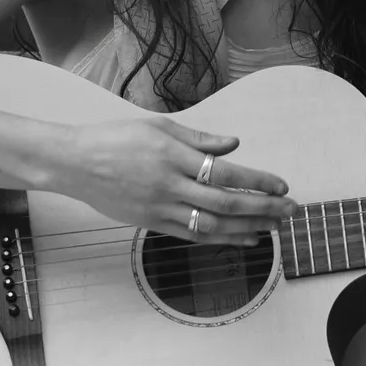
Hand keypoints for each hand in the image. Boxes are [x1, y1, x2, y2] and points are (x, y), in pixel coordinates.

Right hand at [57, 116, 294, 245]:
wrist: (75, 163)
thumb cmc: (115, 138)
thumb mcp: (158, 127)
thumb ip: (199, 139)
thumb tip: (234, 144)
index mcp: (174, 156)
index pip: (226, 173)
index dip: (257, 181)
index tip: (281, 186)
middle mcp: (170, 185)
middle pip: (226, 203)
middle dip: (263, 208)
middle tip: (290, 211)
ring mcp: (161, 208)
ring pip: (213, 224)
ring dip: (247, 228)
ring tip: (273, 229)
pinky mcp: (152, 223)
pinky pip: (193, 234)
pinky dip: (221, 239)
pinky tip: (243, 239)